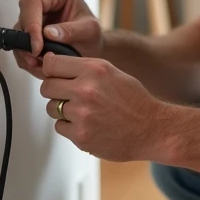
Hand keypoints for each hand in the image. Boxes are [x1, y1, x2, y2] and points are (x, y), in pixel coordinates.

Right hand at [15, 0, 105, 77]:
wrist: (92, 49)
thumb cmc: (93, 36)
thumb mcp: (90, 32)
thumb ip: (72, 31)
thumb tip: (48, 33)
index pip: (34, 2)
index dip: (31, 24)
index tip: (37, 47)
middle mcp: (44, 2)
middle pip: (23, 17)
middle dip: (27, 41)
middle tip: (36, 59)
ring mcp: (35, 17)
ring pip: (18, 33)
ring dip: (26, 53)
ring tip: (40, 66)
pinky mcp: (30, 33)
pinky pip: (20, 46)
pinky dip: (27, 59)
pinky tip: (39, 67)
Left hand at [39, 53, 171, 161]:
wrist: (152, 129)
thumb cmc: (134, 102)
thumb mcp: (112, 73)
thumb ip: (84, 68)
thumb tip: (53, 64)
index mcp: (94, 70)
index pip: (52, 64)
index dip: (51, 70)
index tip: (54, 75)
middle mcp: (86, 90)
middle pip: (47, 87)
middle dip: (54, 91)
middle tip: (68, 96)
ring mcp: (82, 114)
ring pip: (51, 108)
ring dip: (62, 111)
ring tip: (84, 112)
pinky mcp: (81, 136)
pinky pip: (60, 127)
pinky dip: (71, 127)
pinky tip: (89, 125)